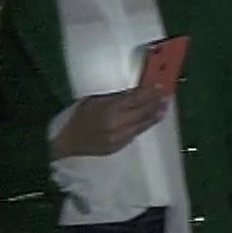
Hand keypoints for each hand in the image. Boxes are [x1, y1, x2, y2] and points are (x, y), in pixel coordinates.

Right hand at [52, 88, 168, 159]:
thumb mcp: (94, 100)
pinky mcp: (119, 147)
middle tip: (166, 95)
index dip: (150, 92)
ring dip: (155, 115)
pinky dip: (143, 125)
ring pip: (143, 125)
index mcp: (110, 110)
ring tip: (164, 107)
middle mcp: (118, 124)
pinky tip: (149, 120)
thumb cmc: (77, 117)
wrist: (65, 142)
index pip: (136, 99)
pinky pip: (135, 134)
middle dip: (156, 102)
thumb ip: (116, 97)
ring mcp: (119, 138)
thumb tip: (136, 93)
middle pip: (144, 112)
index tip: (160, 85)